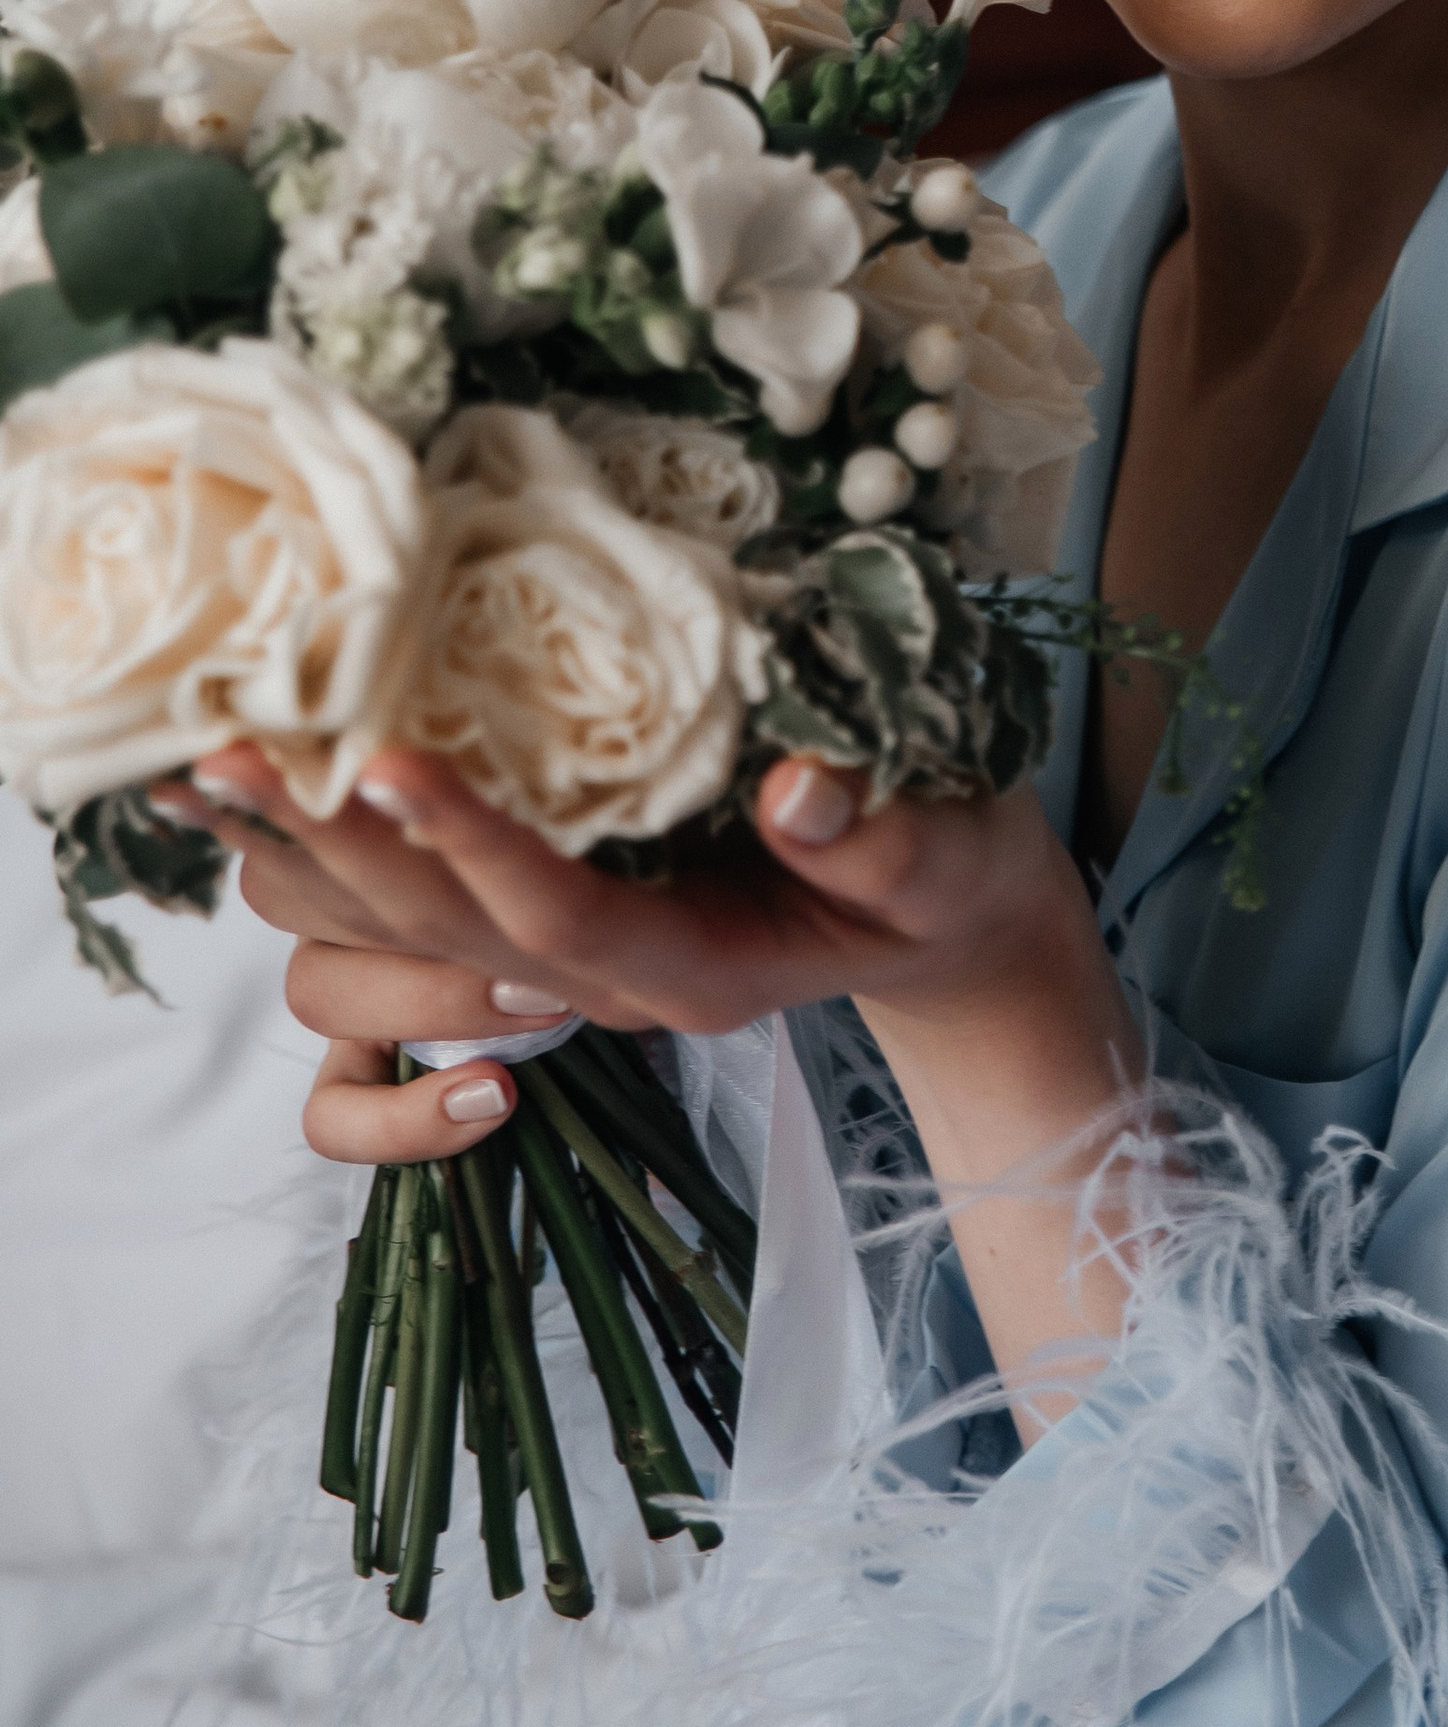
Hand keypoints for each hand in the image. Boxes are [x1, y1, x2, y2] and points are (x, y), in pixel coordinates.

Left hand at [173, 743, 1151, 1418]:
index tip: (388, 758)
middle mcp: (603, 983)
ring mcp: (563, 969)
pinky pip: (394, 970)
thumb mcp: (949, 859)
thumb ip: (884, 831)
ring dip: (298, 872)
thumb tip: (799, 786)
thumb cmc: (947, 878)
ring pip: (387, 963)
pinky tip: (285, 826)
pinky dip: (326, 911)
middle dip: (332, 845)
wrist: (947, 925)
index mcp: (694, 971)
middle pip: (436, 942)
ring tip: (219, 766)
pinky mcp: (542, 936)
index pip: (557, 922)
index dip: (469, 845)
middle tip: (226, 743)